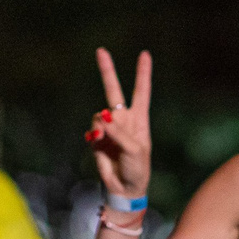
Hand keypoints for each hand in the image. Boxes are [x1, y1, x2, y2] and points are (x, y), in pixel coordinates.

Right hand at [86, 48, 153, 199]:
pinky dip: (95, 136)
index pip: (142, 91)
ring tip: (105, 139)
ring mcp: (109, 128)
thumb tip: (103, 117)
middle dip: (107, 70)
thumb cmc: (137, 168)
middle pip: (114, 90)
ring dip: (101, 125)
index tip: (144, 54)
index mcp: (139, 119)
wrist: (124, 187)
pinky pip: (93, 130)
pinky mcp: (97, 138)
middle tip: (101, 50)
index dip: (142, 73)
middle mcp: (123, 120)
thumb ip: (119, 132)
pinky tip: (100, 144)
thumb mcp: (134, 149)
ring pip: (99, 115)